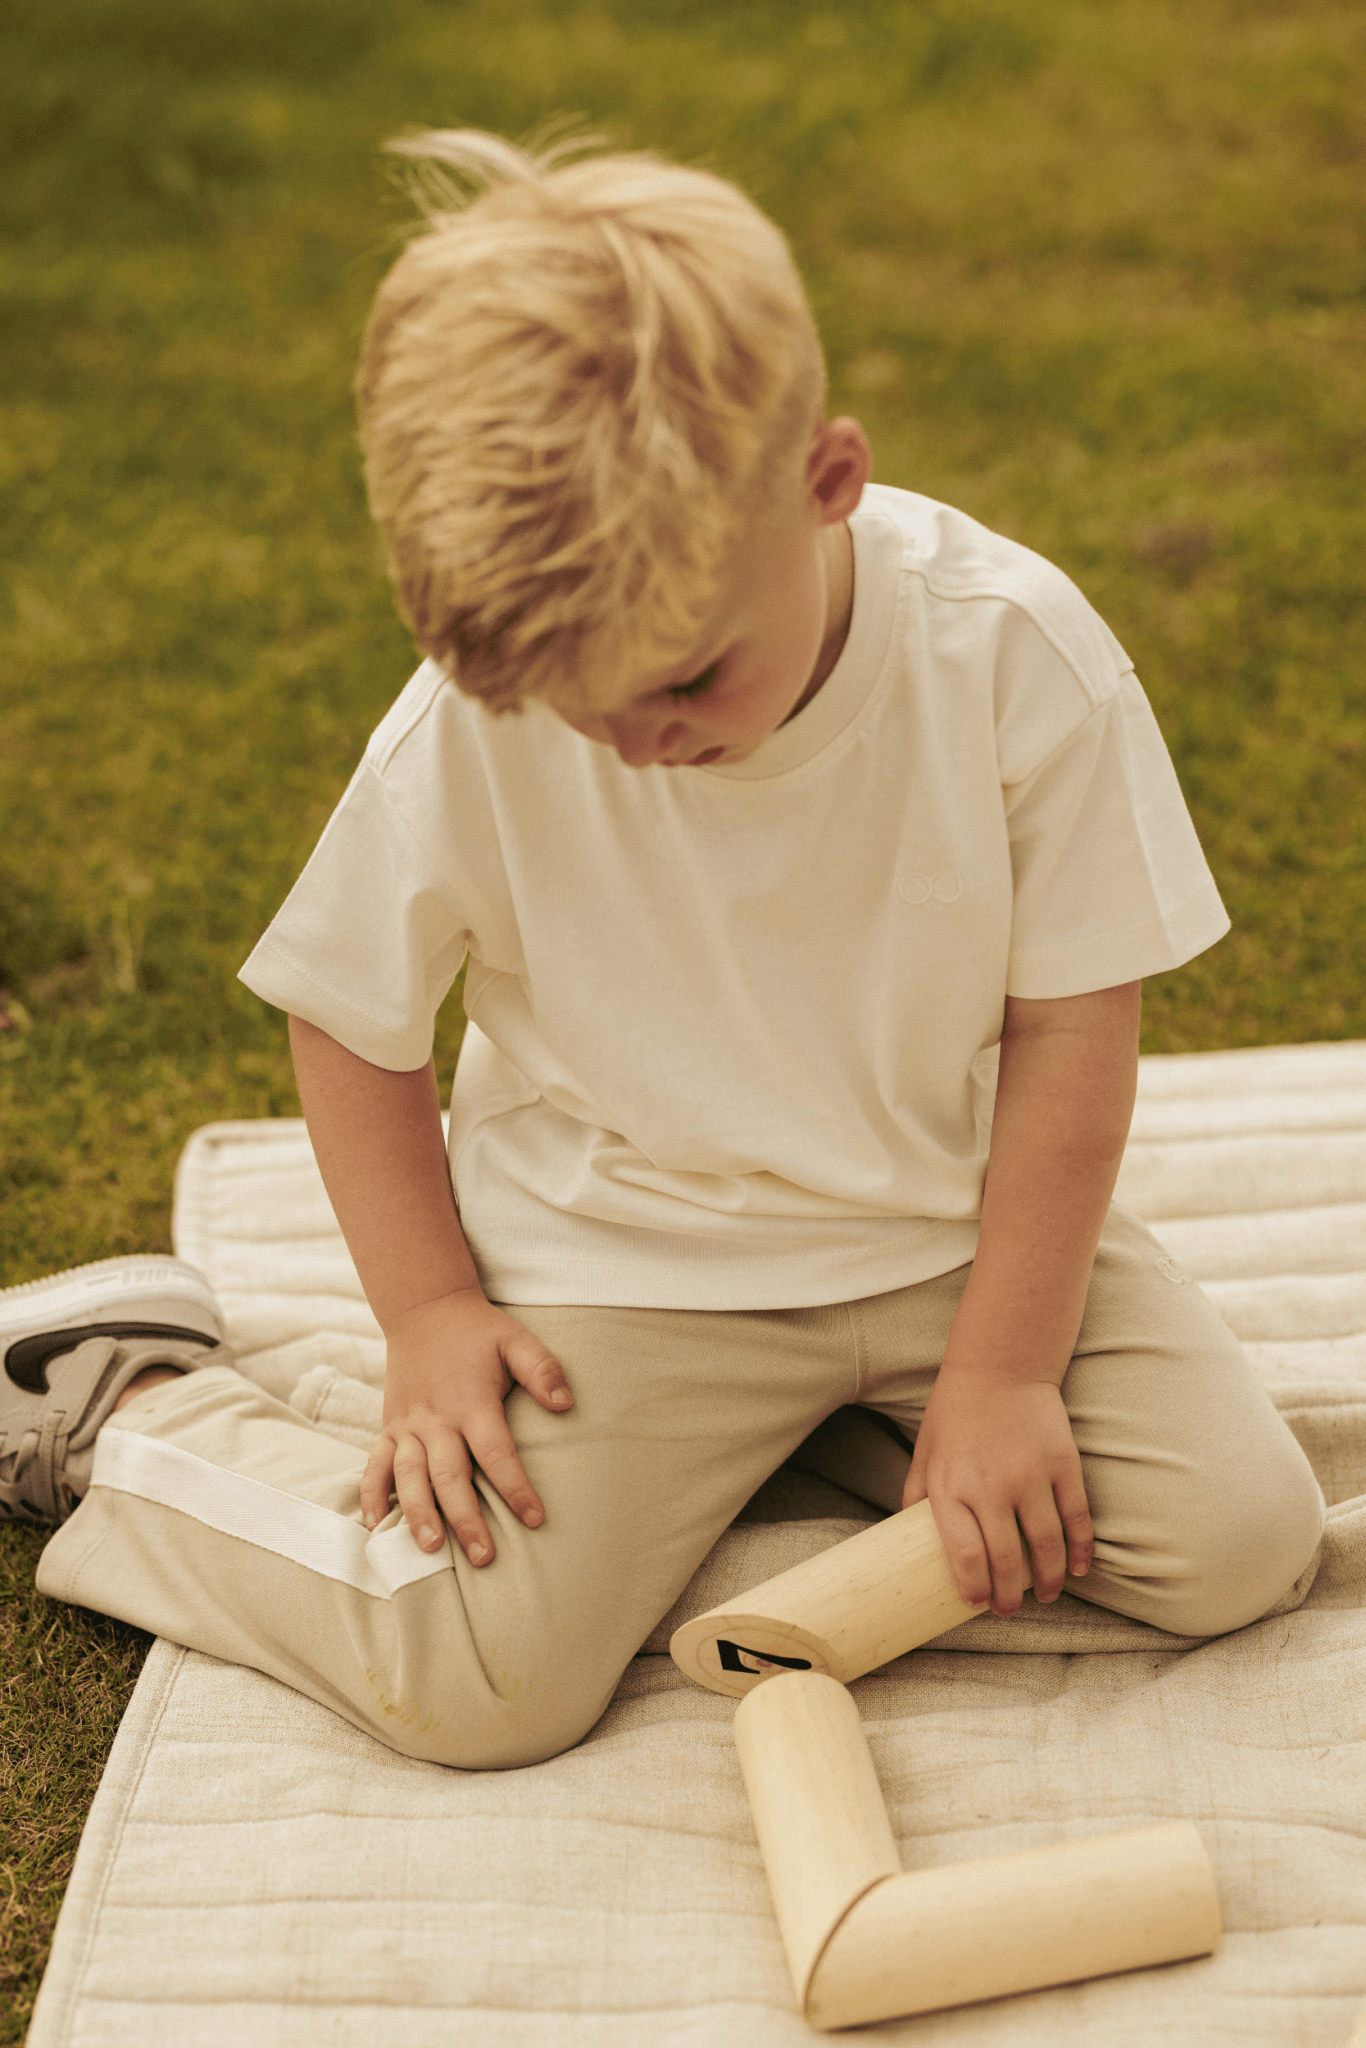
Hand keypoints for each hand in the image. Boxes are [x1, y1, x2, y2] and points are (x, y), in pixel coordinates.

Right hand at [360, 1286, 572, 1564]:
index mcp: (471, 1403)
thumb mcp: (515, 1339)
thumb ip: (542, 1370)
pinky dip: (371, 1496)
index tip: (535, 1518)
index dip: (516, 1488)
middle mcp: (436, 1420)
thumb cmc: (476, 1331)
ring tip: (431, 1549)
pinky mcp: (389, 1428)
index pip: (496, 1453)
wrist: (422, 1309)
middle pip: (449, 1477)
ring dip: (418, 1514)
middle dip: (466, 1519)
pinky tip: (375, 1526)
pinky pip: (375, 1466)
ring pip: (409, 1478)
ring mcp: (408, 1426)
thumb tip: (566, 1405)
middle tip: (484, 1557)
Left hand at [902, 1372, 1092, 1615]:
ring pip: (1046, 1545)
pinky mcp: (1062, 1463)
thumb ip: (916, 1496)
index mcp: (950, 1487)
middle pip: (1006, 1559)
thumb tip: (905, 1539)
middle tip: (1009, 1609)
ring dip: (1049, 1580)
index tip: (976, 1603)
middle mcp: (990, 1486)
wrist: (999, 1365)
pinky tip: (1078, 1567)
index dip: (973, 1587)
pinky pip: (1077, 1517)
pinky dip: (1081, 1548)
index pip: (963, 1554)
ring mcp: (1030, 1475)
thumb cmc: (956, 1413)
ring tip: (1047, 1594)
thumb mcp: (925, 1453)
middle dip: (1009, 1596)